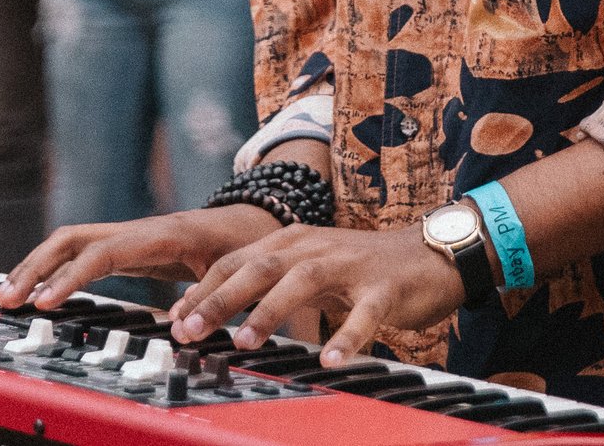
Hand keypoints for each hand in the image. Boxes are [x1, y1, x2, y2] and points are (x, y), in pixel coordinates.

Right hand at [0, 204, 280, 312]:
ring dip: (36, 266)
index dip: (71, 277)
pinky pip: (81, 252)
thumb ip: (209, 297)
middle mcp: (137, 230)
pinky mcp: (126, 246)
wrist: (256, 218)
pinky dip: (54, 268)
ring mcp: (128, 235)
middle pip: (70, 239)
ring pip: (69, 243)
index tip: (45, 301)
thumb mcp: (235, 272)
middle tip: (6, 298)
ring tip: (8, 294)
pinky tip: (39, 289)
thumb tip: (179, 326)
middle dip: (34, 267)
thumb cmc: (246, 246)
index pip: (103, 253)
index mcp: (162, 234)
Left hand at [168, 223, 464, 366]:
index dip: (203, 289)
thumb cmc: (359, 266)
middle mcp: (313, 247)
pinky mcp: (383, 289)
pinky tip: (330, 361)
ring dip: (269, 312)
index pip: (235, 261)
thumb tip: (207, 309)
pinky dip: (345, 338)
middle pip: (258, 268)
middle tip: (191, 330)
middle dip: (220, 299)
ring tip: (244, 342)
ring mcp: (348, 266)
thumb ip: (263, 283)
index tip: (174, 319)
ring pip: (301, 283)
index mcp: (290, 242)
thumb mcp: (305, 266)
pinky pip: (363, 315)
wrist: (429, 253)